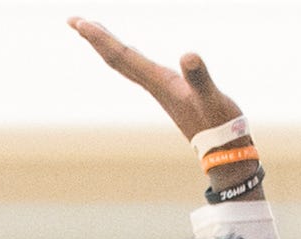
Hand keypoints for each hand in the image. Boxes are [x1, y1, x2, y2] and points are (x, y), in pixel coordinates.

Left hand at [71, 18, 242, 138]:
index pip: (123, 56)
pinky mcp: (170, 94)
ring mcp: (161, 91)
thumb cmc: (220, 126)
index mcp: (159, 82)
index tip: (80, 23)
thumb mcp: (212, 99)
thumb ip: (200, 78)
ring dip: (109, 48)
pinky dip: (129, 57)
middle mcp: (155, 86)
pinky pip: (140, 70)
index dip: (101, 39)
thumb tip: (189, 56)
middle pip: (117, 59)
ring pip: (126, 64)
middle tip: (74, 21)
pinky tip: (131, 56)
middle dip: (96, 40)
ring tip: (94, 33)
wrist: (226, 154)